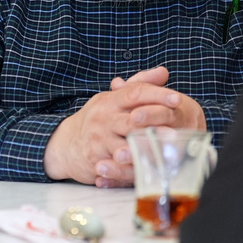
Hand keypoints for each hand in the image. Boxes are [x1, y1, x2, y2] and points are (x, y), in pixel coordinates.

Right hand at [43, 67, 206, 186]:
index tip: (177, 99)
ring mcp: (99, 140)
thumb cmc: (98, 120)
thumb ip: (139, 85)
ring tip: (166, 154)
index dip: (157, 95)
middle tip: (176, 132)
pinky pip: (118, 167)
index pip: (135, 93)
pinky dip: (134, 169)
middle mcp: (104, 119)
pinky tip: (150, 170)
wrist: (66, 144)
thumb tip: (163, 72)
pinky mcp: (97, 160)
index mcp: (110, 100)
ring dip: (146, 151)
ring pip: (126, 147)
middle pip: (132, 121)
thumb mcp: (113, 99)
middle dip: (155, 127)